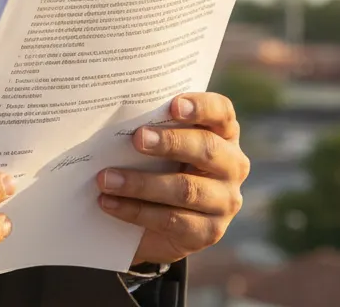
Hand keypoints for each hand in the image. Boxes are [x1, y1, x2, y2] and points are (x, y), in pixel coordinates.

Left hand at [95, 93, 248, 265]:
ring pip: (186, 189)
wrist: (157, 226)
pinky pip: (171, 220)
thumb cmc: (157, 168)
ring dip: (141, 183)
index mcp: (224, 133)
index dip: (201, 107)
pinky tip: (109, 203)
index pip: (221, 112)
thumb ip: (152, 128)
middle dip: (170, 142)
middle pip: (206, 148)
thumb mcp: (160, 146)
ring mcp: (224, 201)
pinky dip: (135, 211)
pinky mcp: (209, 232)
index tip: (173, 106)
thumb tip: (116, 115)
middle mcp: (232, 165)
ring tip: (106, 179)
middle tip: (136, 138)